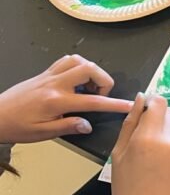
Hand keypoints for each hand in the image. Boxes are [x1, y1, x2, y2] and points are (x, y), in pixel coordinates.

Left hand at [0, 55, 133, 143]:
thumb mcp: (43, 133)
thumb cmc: (16, 127)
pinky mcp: (44, 73)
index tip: (130, 105)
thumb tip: (87, 124)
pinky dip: (77, 66)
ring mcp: (49, 75)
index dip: (114, 104)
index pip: (93, 101)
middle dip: (103, 80)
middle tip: (99, 95)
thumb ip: (68, 127)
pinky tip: (76, 80)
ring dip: (91, 71)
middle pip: (89, 69)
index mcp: (56, 101)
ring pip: (79, 61)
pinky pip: (66, 61)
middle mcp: (55, 84)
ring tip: (88, 87)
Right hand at [110, 95, 169, 194]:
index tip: (146, 108)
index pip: (159, 103)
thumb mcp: (118, 154)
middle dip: (161, 115)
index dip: (152, 102)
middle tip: (150, 130)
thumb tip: (139, 99)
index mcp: (147, 138)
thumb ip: (130, 123)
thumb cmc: (127, 189)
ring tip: (161, 138)